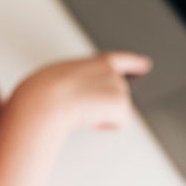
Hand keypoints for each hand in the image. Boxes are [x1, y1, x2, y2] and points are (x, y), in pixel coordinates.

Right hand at [19, 51, 150, 132]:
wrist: (43, 100)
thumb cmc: (41, 93)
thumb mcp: (55, 79)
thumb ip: (73, 82)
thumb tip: (73, 97)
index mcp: (90, 63)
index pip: (115, 60)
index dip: (132, 62)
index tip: (144, 64)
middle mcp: (106, 70)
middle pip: (118, 92)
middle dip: (106, 105)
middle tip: (83, 110)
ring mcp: (115, 84)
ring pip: (118, 108)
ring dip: (104, 116)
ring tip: (81, 114)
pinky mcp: (120, 101)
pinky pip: (121, 121)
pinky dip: (107, 126)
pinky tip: (91, 121)